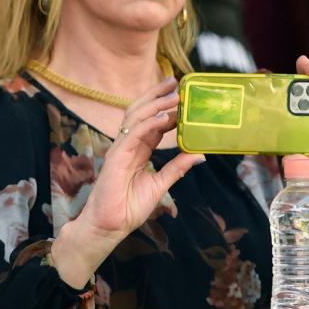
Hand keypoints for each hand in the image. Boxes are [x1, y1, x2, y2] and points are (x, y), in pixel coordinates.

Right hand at [50, 77, 204, 286]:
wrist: (109, 226)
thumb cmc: (128, 208)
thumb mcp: (160, 185)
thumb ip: (176, 168)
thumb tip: (198, 154)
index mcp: (137, 151)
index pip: (151, 123)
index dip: (165, 108)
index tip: (182, 97)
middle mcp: (127, 145)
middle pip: (140, 112)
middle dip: (157, 96)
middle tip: (176, 82)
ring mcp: (119, 149)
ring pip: (135, 118)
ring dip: (155, 104)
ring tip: (174, 94)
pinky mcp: (116, 157)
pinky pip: (133, 135)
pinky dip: (149, 123)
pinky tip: (163, 116)